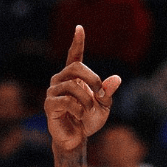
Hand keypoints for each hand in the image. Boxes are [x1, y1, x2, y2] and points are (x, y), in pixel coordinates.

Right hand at [44, 25, 121, 150]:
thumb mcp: (104, 106)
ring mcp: (53, 91)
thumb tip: (117, 78)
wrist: (77, 138)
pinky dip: (79, 109)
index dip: (77, 42)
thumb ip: (108, 92)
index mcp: (74, 77)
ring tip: (89, 111)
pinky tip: (80, 115)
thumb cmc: (89, 120)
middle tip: (101, 94)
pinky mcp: (49, 104)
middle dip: (93, 79)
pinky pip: (66, 101)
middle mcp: (61, 80)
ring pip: (73, 87)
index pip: (74, 55)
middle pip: (76, 67)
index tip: (80, 28)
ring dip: (87, 100)